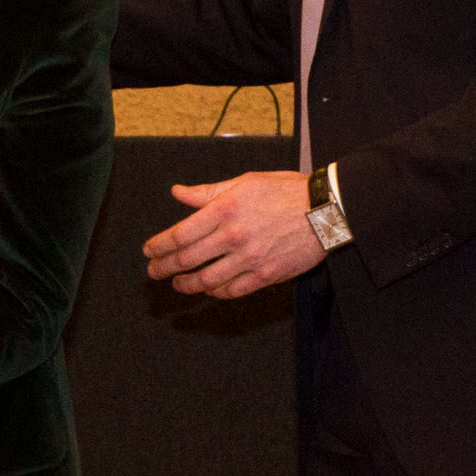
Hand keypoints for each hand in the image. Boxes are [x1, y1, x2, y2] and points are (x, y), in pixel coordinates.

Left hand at [143, 170, 322, 298]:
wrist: (326, 209)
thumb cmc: (285, 191)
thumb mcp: (244, 182)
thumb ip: (207, 192)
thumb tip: (178, 193)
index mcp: (224, 210)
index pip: (180, 234)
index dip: (159, 245)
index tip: (149, 250)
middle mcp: (233, 236)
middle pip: (187, 259)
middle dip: (164, 267)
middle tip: (153, 271)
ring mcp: (250, 259)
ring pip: (207, 280)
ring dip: (186, 284)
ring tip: (176, 284)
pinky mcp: (267, 275)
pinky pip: (234, 290)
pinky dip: (217, 292)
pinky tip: (208, 290)